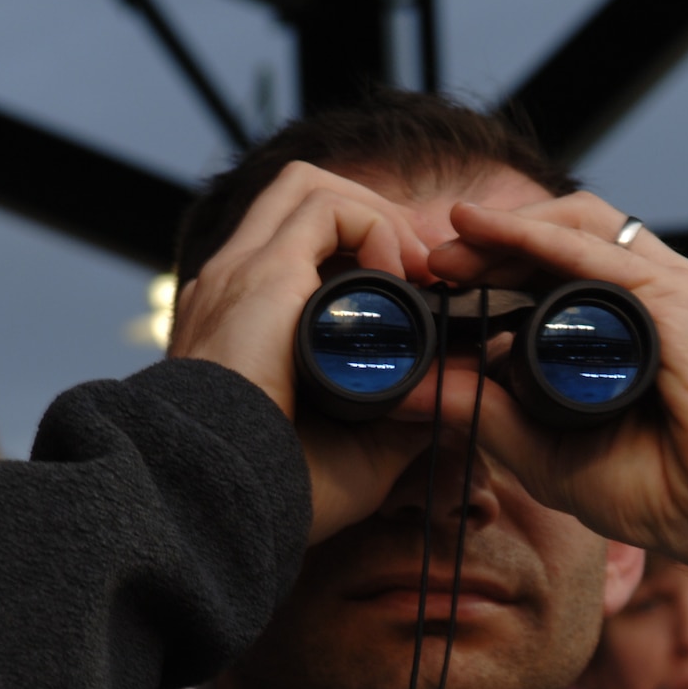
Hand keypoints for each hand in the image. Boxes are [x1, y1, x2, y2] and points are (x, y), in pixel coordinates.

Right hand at [167, 162, 438, 542]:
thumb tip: (463, 395)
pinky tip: (398, 275)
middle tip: (420, 269)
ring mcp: (239, 272)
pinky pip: (324, 208)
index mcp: (239, 324)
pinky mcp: (262, 275)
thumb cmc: (278, 490)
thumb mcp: (358, 447)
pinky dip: (373, 225)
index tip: (413, 293)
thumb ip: (407, 415)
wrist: (224, 499)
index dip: (359, 252)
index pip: (294, 250)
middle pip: (298, 201)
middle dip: (371, 216)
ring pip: (308, 189)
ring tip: (413, 267)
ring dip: (374, 213)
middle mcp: (231, 286)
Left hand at [422, 193, 687, 589]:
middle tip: (432, 259)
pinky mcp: (686, 301)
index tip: (434, 282)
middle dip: (491, 240)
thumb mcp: (546, 454)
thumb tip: (410, 389)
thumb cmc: (666, 492)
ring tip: (453, 241)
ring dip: (510, 229)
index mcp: (627, 328)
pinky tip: (494, 236)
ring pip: (581, 228)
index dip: (493, 265)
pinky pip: (602, 256)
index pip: (554, 270)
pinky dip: (542, 240)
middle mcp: (653, 299)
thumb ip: (483, 416)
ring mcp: (674, 292)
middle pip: (563, 236)